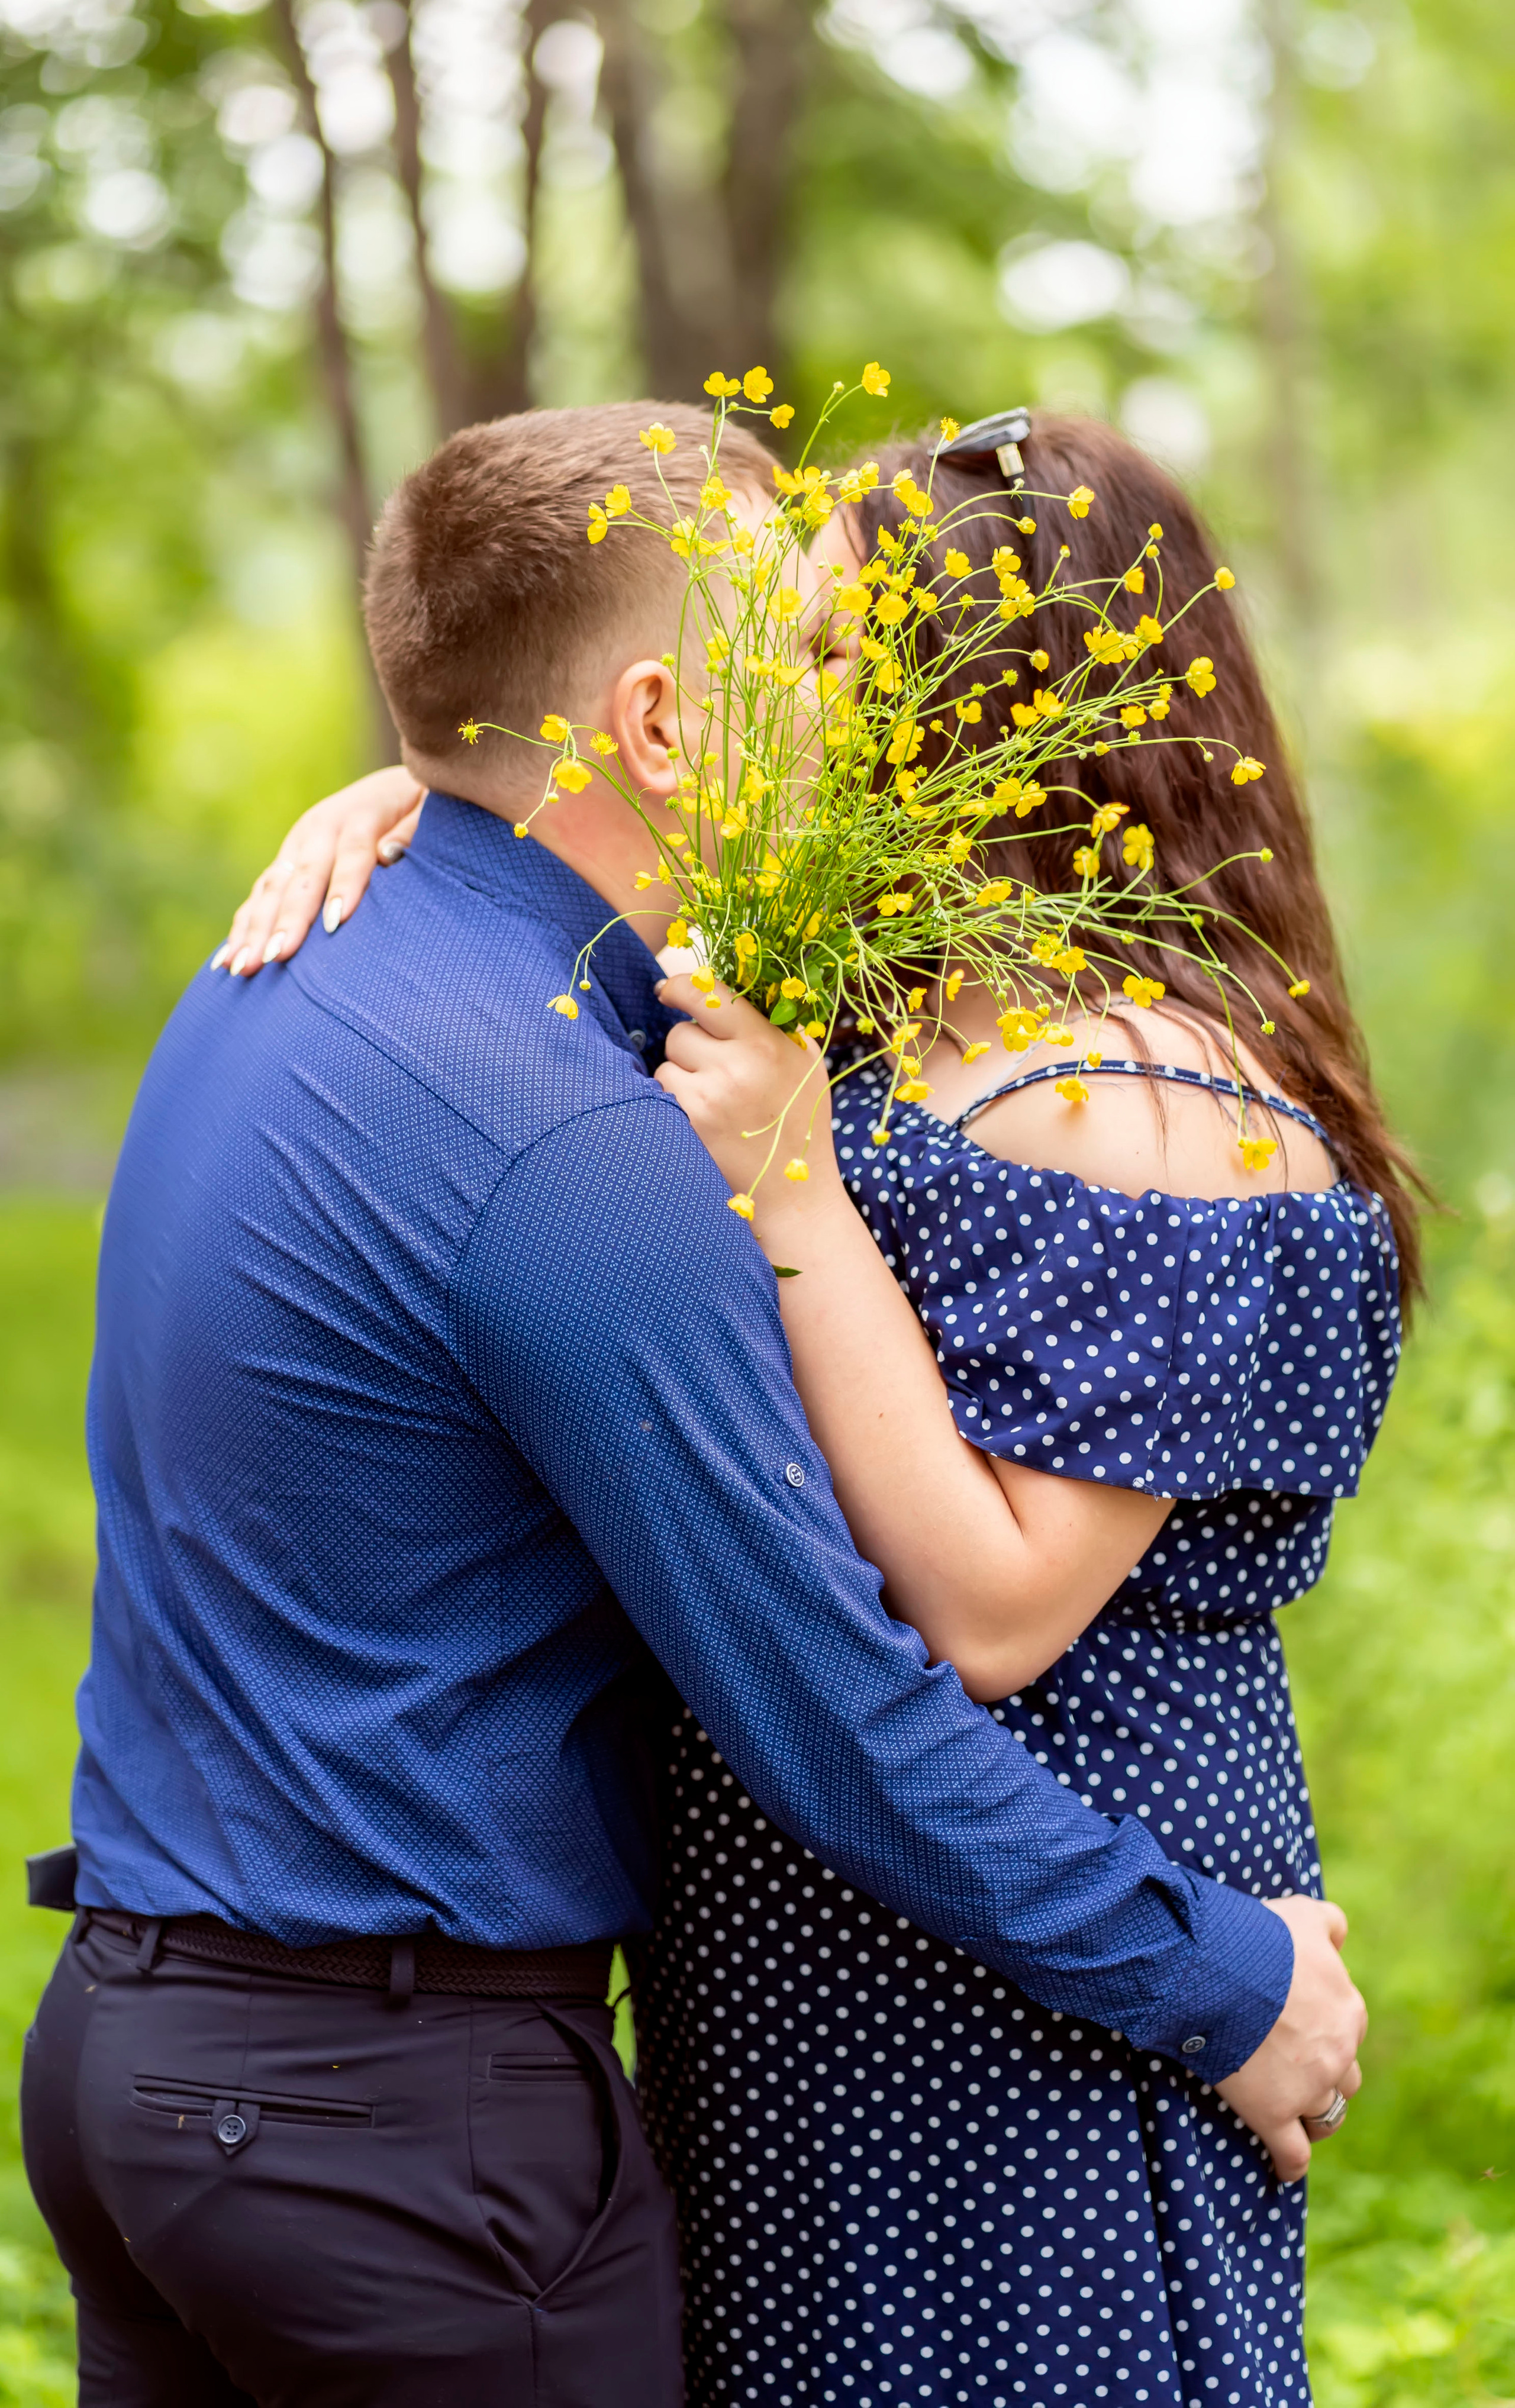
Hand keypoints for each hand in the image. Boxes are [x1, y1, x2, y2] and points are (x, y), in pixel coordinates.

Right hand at [215, 766, 423, 976]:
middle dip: (287, 919)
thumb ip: (412, 831)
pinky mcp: (285, 861)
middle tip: (276, 957)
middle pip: (303, 877)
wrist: (393, 788)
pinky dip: (243, 928)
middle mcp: (320, 827)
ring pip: (272, 888)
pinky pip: (259, 896)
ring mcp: (296, 845)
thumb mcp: (428, 810)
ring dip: (255, 929)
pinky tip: (227, 961)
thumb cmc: (418, 810)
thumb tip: (389, 854)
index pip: (353, 853)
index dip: (346, 886)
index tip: (337, 923)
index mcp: (360, 814)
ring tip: (244, 967)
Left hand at [653, 973, 840, 1225]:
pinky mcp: (689, 1123)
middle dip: (691, 1044)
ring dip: (681, 1073)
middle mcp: (738, 1066)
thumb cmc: (800, 1124)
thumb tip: (738, 986)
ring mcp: (710, 1097)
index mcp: (768, 1043)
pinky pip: (662, 1090)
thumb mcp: (808, 1065)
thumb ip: (778, 1025)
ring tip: (714, 1098)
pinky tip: (702, 1118)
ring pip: (668, 1060)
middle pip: (682, 1029)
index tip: (669, 989)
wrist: (795, 1194)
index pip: (711, 993)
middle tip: (714, 1068)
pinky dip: (674, 1099)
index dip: (682, 985)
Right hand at [1216, 1895, 1365, 2182]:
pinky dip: (1290, 2164)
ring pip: (1327, 2117)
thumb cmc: (1255, 1935)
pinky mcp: (1273, 2113)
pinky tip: (1284, 2170)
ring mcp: (1308, 2088)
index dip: (1324, 2029)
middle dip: (1326, 2075)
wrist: (1214, 1965)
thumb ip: (1328, 1922)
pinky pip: (1292, 2154)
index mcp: (1348, 2010)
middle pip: (1345, 2077)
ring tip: (1298, 2118)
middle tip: (1296, 2069)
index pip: (1348, 2029)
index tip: (1300, 2027)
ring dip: (1315, 2117)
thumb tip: (1339, 1934)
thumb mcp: (1301, 1913)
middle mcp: (1338, 2053)